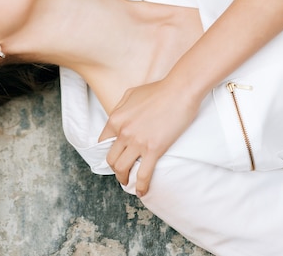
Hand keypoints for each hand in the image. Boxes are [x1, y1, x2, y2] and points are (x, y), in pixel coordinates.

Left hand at [98, 78, 199, 196]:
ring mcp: (138, 142)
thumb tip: (118, 119)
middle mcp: (123, 132)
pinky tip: (142, 191)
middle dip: (115, 169)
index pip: (102, 143)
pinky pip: (144, 174)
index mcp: (116, 119)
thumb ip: (121, 108)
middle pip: (111, 159)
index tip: (114, 158)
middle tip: (122, 172)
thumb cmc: (159, 90)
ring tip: (129, 182)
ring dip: (124, 178)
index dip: (107, 153)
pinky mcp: (154, 149)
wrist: (180, 91)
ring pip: (122, 169)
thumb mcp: (131, 94)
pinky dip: (141, 186)